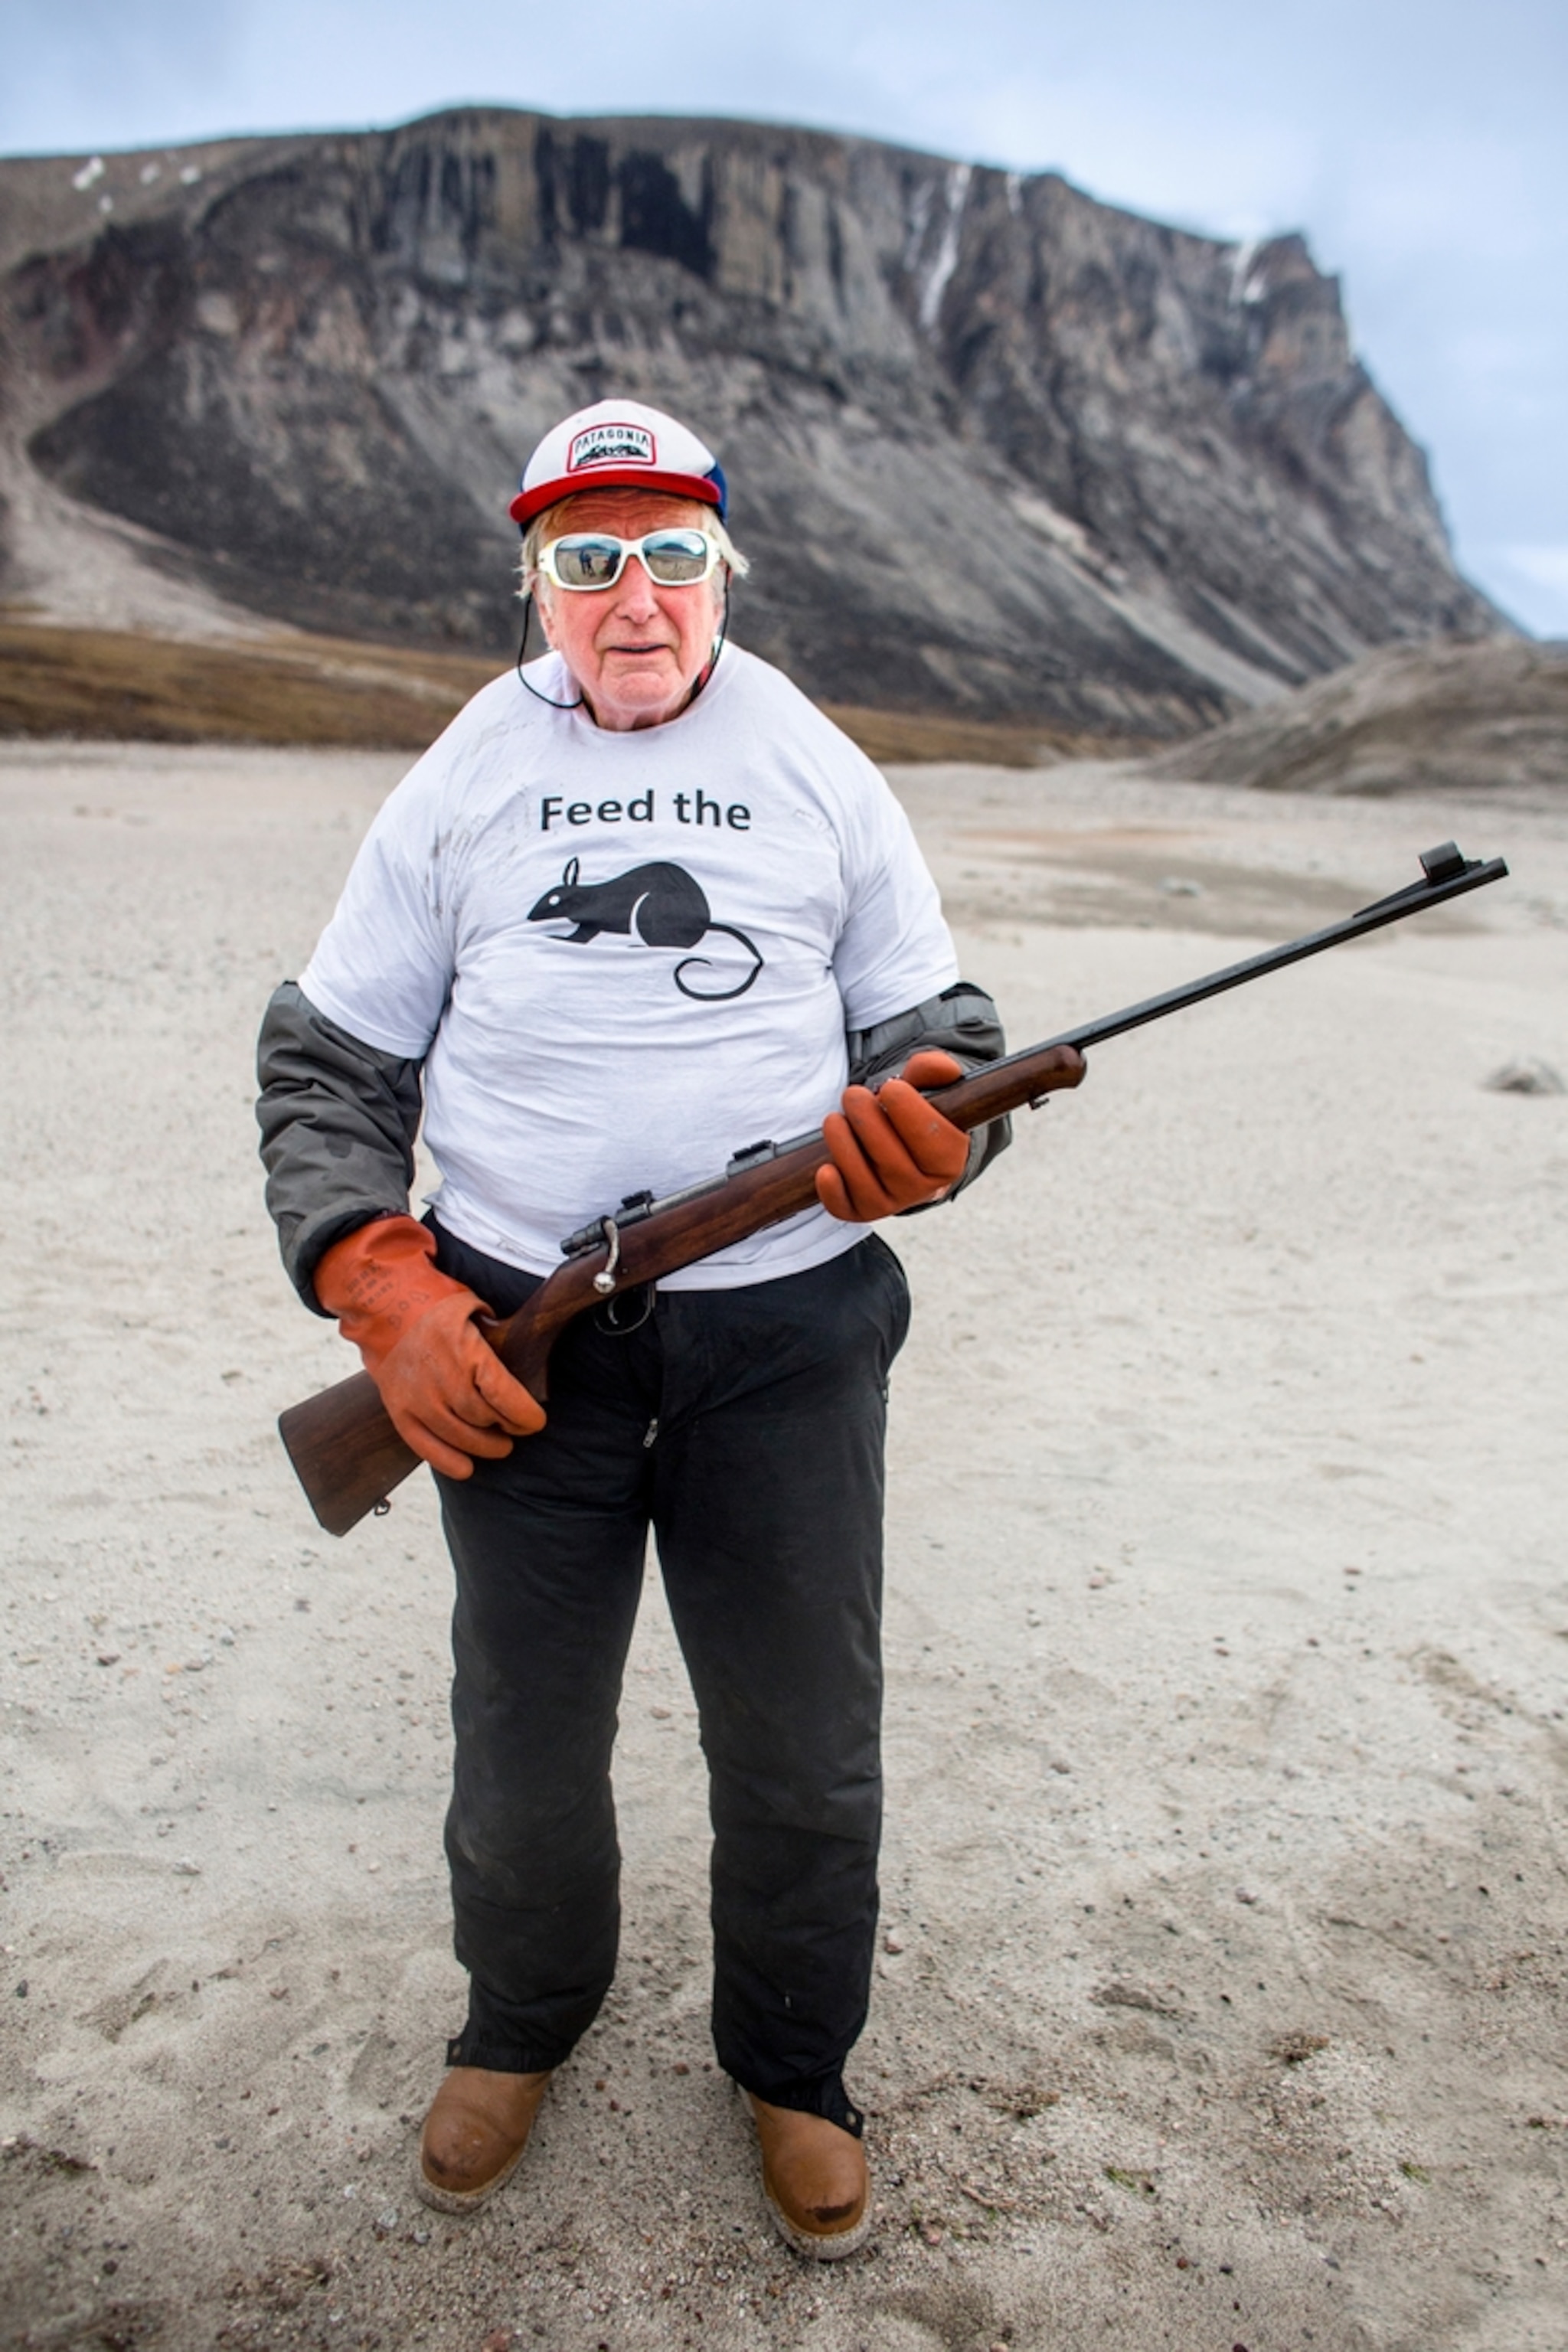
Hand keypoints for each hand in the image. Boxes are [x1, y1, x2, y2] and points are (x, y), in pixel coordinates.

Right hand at [315, 1217, 544, 1476]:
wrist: (379, 1302)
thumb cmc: (433, 1301)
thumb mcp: (473, 1306)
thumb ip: (496, 1335)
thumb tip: (522, 1359)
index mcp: (464, 1349)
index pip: (503, 1395)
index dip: (525, 1415)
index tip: (535, 1422)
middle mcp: (440, 1378)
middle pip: (483, 1418)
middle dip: (507, 1428)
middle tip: (516, 1429)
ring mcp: (416, 1397)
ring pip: (458, 1436)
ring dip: (484, 1446)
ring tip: (499, 1445)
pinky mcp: (398, 1409)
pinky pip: (424, 1445)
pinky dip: (447, 1460)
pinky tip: (466, 1467)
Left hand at [816, 1050, 969, 1222]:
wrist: (899, 1147)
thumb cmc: (913, 1115)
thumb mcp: (926, 1089)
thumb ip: (933, 1072)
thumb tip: (944, 1068)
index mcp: (948, 1160)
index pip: (931, 1141)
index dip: (909, 1112)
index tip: (890, 1088)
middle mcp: (923, 1188)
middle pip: (893, 1162)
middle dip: (867, 1123)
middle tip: (852, 1094)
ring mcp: (892, 1203)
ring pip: (865, 1183)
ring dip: (844, 1147)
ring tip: (834, 1119)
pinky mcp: (862, 1211)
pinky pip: (844, 1209)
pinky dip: (831, 1191)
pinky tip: (825, 1168)